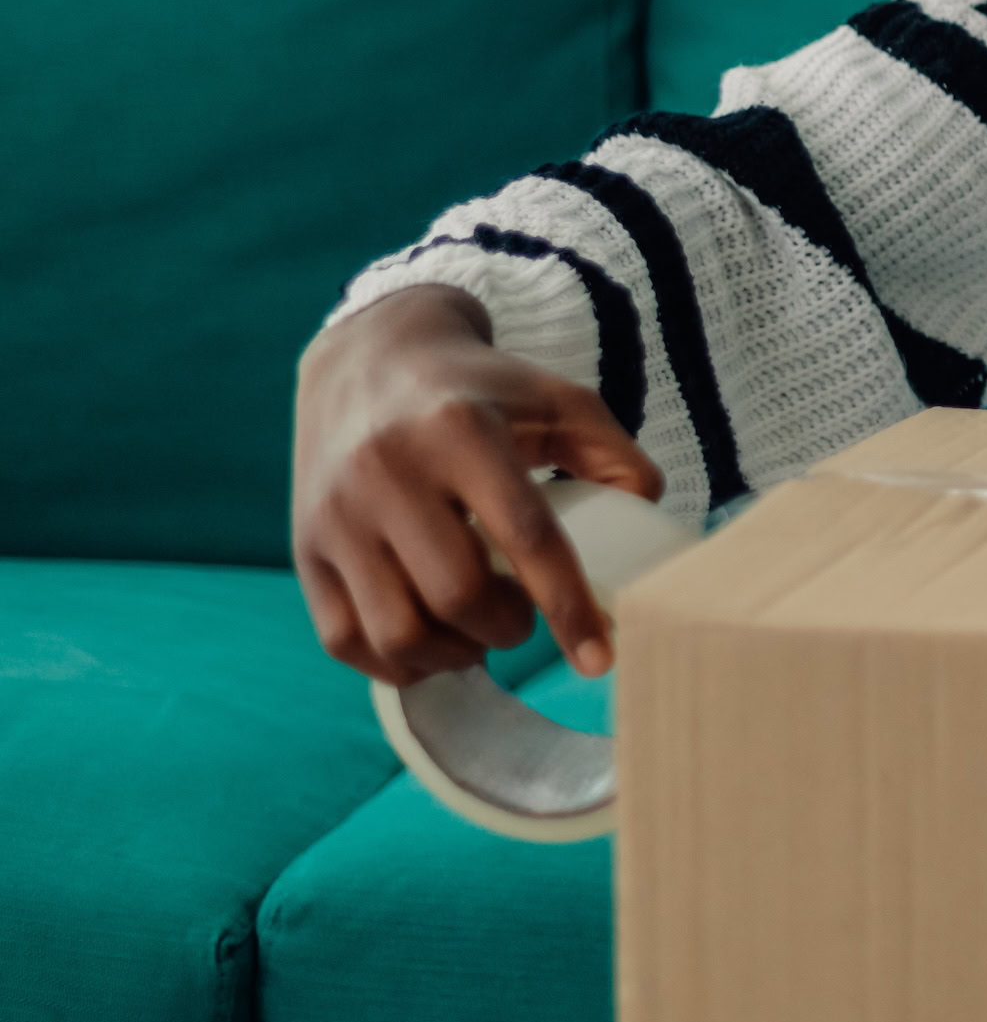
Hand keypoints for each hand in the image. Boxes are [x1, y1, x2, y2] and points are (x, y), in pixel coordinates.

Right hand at [293, 283, 661, 685]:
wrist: (370, 359)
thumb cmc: (481, 390)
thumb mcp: (559, 399)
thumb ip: (614, 454)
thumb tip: (647, 513)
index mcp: (462, 430)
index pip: (525, 535)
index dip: (567, 606)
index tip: (599, 660)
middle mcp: (388, 471)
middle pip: (457, 593)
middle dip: (508, 627)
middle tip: (524, 619)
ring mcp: (337, 514)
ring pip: (396, 630)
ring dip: (453, 653)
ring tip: (479, 633)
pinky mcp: (304, 548)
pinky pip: (343, 639)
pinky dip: (395, 663)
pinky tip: (431, 641)